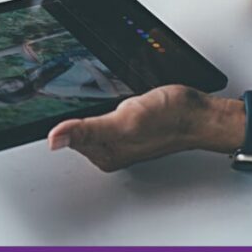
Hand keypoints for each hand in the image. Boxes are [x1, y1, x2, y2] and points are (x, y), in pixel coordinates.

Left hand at [47, 85, 243, 171]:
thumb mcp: (123, 121)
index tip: (67, 103)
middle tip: (100, 100)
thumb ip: (88, 130)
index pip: (68, 135)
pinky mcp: (128, 123)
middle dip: (83, 108)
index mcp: (104, 154)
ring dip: (96, 103)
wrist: (197, 112)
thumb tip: (54, 139)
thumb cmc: (169, 118)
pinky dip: (107, 101)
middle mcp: (109, 149)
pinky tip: (116, 98)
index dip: (66, 117)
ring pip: (91, 116)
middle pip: (78, 125)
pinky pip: (105, 111)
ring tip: (110, 98)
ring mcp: (119, 136)